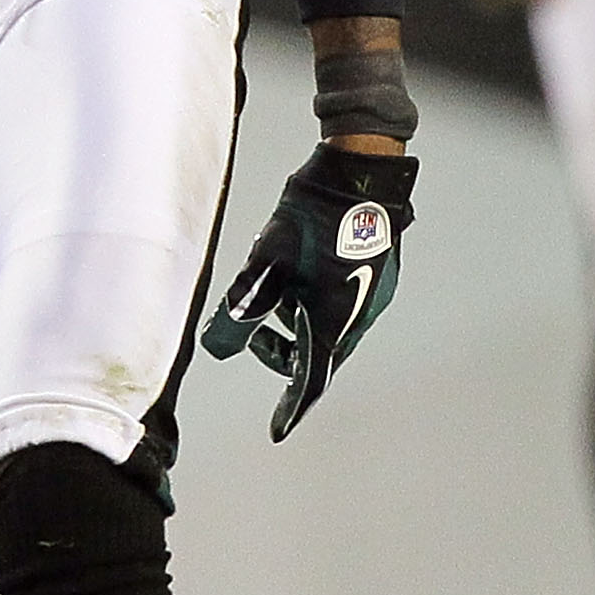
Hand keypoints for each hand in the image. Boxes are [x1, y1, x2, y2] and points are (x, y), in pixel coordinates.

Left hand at [201, 144, 415, 441]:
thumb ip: (244, 305)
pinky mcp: (377, 272)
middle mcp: (360, 312)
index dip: (291, 406)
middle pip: (320, 354)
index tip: (278, 429)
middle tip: (256, 337)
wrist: (361, 165)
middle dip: (285, 354)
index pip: (311, 379)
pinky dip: (317, 306)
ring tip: (276, 295)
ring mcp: (373, 291)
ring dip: (300, 326)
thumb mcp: (268, 259)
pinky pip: (344, 304)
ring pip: (331, 327)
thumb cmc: (312, 211)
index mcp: (334, 318)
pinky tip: (301, 277)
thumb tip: (217, 346)